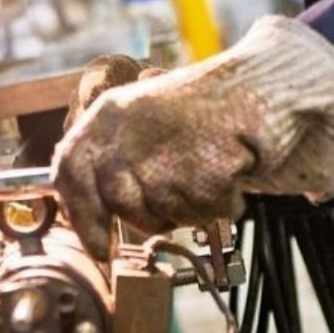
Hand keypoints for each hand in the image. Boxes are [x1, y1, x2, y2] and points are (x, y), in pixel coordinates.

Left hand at [52, 16, 333, 254]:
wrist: (264, 84)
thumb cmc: (206, 109)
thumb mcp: (146, 122)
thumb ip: (116, 161)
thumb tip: (88, 216)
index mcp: (108, 114)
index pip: (69, 173)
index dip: (82, 217)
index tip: (99, 248)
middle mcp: (128, 130)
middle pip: (122, 205)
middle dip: (152, 214)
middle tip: (180, 196)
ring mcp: (164, 149)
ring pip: (166, 213)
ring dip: (191, 206)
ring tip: (209, 170)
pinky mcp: (203, 167)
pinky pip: (205, 211)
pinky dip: (222, 202)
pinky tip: (231, 172)